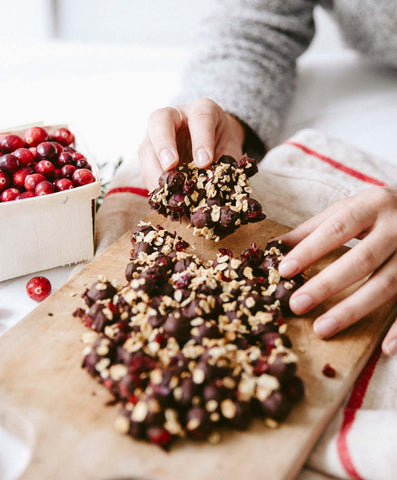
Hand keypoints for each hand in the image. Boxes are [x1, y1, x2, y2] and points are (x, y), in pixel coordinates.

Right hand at [138, 98, 244, 189]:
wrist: (212, 144)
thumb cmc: (222, 146)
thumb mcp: (230, 151)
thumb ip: (225, 164)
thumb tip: (218, 188)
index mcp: (202, 110)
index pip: (201, 117)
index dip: (202, 139)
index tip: (204, 162)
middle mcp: (175, 116)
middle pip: (160, 120)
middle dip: (164, 145)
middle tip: (171, 167)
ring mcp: (157, 135)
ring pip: (146, 146)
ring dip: (153, 171)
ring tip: (165, 192)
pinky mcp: (149, 155)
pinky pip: (145, 169)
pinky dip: (154, 185)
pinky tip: (163, 199)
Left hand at [277, 186, 396, 355]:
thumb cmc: (376, 211)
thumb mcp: (347, 209)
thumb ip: (313, 228)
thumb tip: (273, 247)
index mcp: (372, 205)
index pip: (337, 229)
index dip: (310, 250)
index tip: (284, 271)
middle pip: (361, 260)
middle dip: (327, 284)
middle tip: (297, 304)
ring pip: (387, 284)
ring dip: (354, 310)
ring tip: (322, 328)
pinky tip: (386, 349)